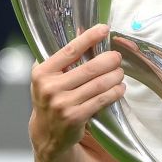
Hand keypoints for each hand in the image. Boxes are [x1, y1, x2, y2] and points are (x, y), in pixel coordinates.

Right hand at [29, 24, 125, 161]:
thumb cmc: (51, 97)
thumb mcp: (48, 77)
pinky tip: (119, 88)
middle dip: (109, 60)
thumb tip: (83, 29)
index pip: (70, 50)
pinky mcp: (75, 117)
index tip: (104, 29)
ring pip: (98, 84)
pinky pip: (101, 100)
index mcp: (42, 72)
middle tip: (117, 57)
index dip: (89, 38)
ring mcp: (62, 104)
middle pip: (89, 68)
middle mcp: (50, 88)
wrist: (47, 132)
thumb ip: (62, 58)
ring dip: (115, 76)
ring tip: (120, 72)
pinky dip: (114, 92)